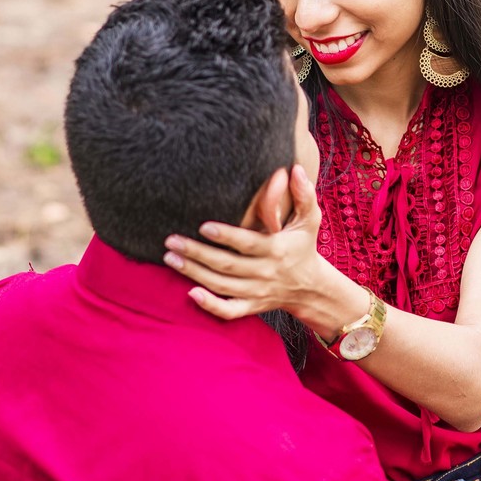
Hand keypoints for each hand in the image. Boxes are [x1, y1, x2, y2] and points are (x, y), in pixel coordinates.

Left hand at [163, 165, 324, 319]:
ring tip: (170, 258)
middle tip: (171, 240)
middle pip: (227, 265)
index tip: (203, 226)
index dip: (226, 236)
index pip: (248, 244)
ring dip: (193, 273)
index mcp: (277, 250)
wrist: (310, 287)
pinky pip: (229, 311)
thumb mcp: (309, 220)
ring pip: (221, 285)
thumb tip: (295, 169)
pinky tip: (190, 293)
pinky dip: (210, 305)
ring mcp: (257, 292)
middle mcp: (265, 273)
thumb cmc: (303, 246)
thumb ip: (304, 194)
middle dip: (197, 253)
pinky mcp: (251, 307)